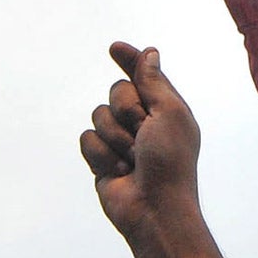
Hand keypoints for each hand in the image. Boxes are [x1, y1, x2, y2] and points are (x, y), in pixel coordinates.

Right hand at [79, 42, 204, 252]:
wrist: (153, 209)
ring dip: (114, 138)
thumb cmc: (170, 163)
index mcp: (166, 109)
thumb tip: (150, 53)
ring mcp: (121, 141)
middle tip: (142, 133)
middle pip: (116, 91)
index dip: (129, 59)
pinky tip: (118, 173)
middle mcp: (143, 122)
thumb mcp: (169, 114)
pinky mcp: (102, 159)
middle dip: (126, 110)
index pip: (144, 74)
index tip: (114, 48)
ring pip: (98, 116)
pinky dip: (101, 155)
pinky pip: (87, 139)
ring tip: (132, 160)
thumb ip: (154, 82)